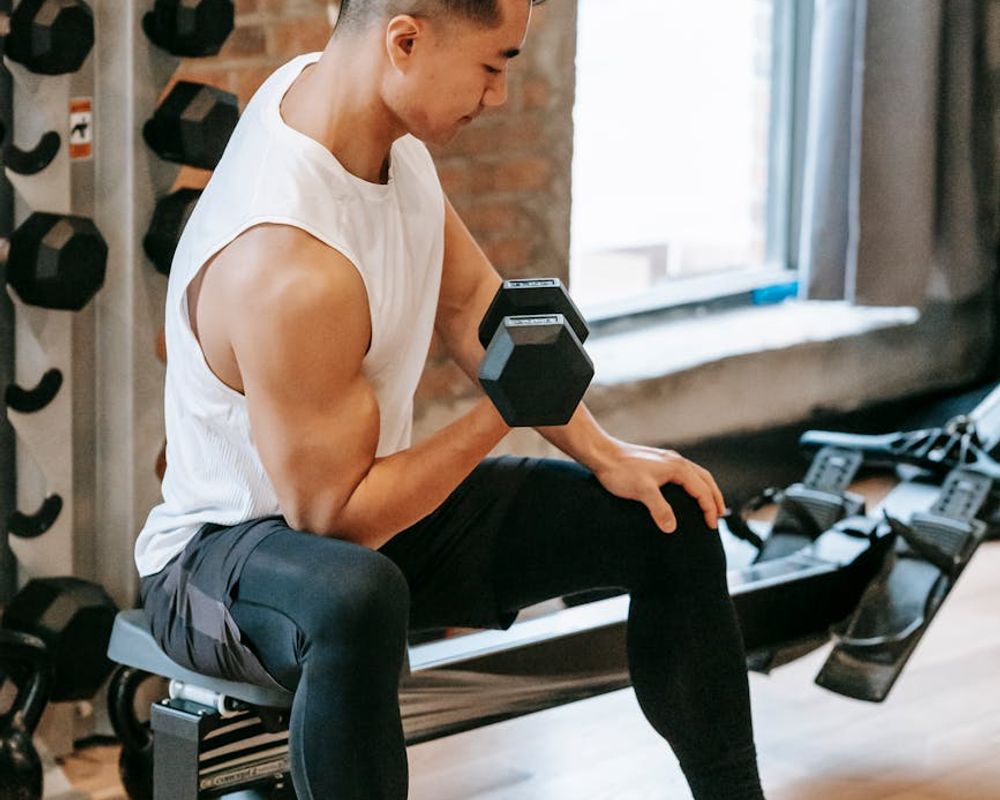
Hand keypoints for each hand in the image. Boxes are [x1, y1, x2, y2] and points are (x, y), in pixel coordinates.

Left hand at [591, 439, 725, 533]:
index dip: (709, 509)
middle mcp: (676, 461)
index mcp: (678, 467)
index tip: (711, 526)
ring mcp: (667, 460)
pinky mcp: (658, 463)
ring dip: (705, 490)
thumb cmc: (620, 471)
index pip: (702, 490)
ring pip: (695, 475)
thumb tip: (672, 528)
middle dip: (714, 497)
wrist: (602, 454)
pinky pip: (684, 474)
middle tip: (719, 516)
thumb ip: (659, 508)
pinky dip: (692, 485)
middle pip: (705, 479)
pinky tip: (685, 493)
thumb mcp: (642, 491)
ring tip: (708, 505)